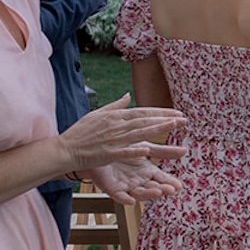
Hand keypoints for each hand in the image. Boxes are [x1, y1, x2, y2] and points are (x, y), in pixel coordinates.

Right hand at [58, 95, 184, 171]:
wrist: (65, 149)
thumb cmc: (81, 132)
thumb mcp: (97, 114)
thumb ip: (115, 106)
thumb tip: (127, 96)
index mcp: (115, 116)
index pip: (143, 112)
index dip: (161, 112)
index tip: (177, 113)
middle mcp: (116, 126)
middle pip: (145, 121)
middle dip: (165, 119)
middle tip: (184, 119)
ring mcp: (112, 139)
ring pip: (139, 133)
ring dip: (157, 129)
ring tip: (175, 127)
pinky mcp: (107, 153)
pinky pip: (124, 151)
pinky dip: (135, 150)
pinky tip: (148, 150)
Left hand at [81, 157, 184, 202]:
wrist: (98, 148)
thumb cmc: (122, 148)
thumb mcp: (145, 148)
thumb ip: (163, 152)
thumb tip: (185, 151)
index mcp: (147, 172)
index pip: (161, 180)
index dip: (169, 183)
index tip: (178, 186)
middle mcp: (139, 182)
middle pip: (152, 188)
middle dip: (162, 190)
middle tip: (171, 190)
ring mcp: (126, 186)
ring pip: (139, 194)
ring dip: (148, 195)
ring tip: (157, 192)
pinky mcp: (112, 189)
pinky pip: (119, 196)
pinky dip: (124, 199)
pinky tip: (130, 200)